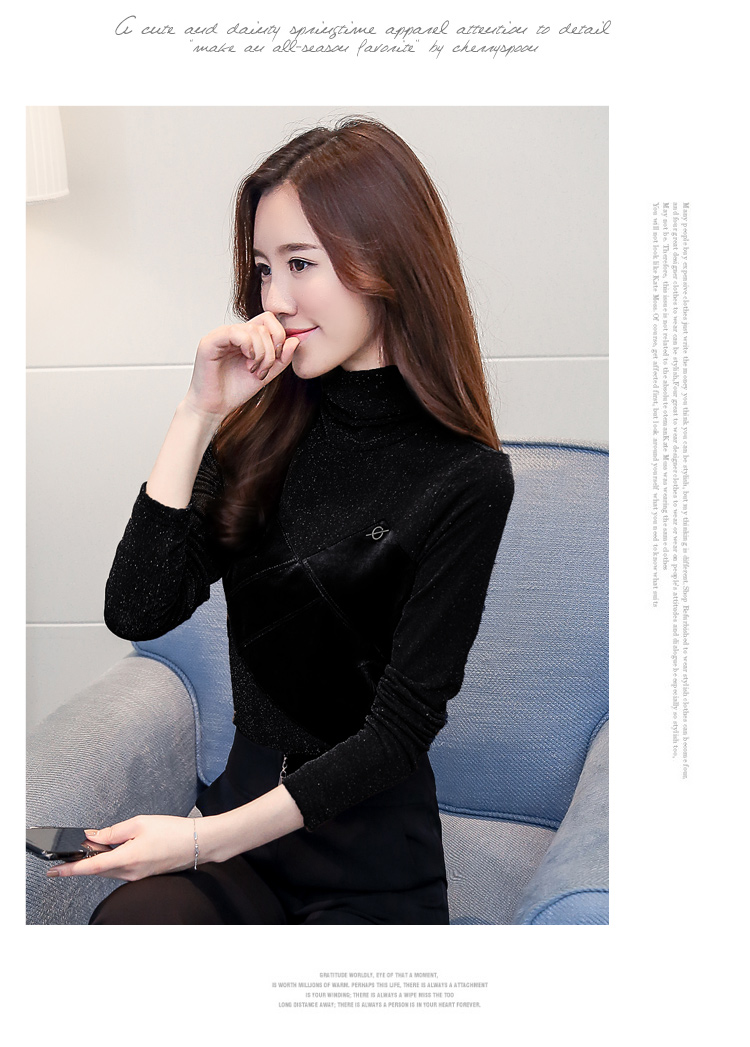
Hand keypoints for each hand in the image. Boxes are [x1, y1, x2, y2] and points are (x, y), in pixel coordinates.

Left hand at [45, 815, 198, 881]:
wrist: (198, 843)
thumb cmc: (174, 831)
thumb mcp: (139, 823)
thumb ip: (112, 831)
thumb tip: (93, 837)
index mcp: (127, 858)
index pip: (90, 867)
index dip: (70, 870)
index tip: (55, 871)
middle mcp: (130, 872)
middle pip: (97, 870)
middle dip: (82, 862)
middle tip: (72, 853)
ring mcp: (136, 876)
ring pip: (108, 870)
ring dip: (98, 861)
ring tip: (96, 847)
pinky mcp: (142, 875)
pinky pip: (120, 870)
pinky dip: (112, 861)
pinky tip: (115, 851)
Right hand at [184, 311, 299, 418]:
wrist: (214, 407)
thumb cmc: (234, 391)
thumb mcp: (266, 374)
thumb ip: (281, 359)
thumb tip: (295, 340)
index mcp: (246, 338)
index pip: (269, 321)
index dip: (279, 338)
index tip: (277, 359)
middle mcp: (234, 333)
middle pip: (264, 324)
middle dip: (271, 350)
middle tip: (263, 370)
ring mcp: (222, 335)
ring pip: (253, 329)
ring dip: (261, 354)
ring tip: (253, 370)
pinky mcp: (210, 342)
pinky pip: (235, 333)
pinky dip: (248, 348)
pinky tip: (247, 363)